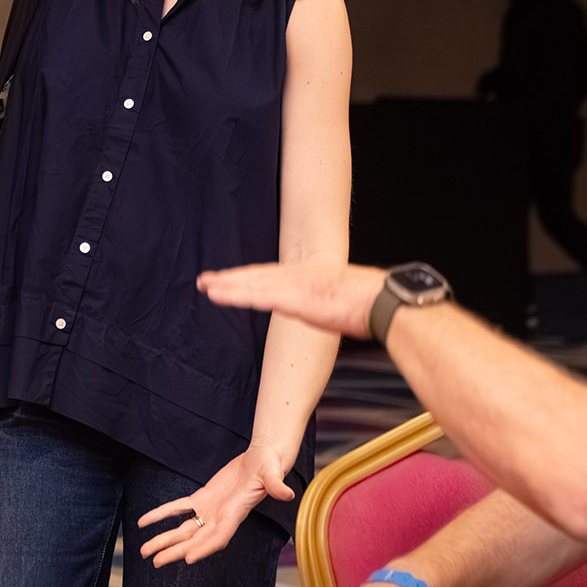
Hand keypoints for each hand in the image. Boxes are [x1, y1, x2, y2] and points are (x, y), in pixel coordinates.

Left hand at [136, 442, 292, 566]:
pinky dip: (161, 514)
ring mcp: (210, 510)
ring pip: (184, 529)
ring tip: (145, 551)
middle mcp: (221, 518)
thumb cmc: (269, 466)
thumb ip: (276, 484)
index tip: (188, 559)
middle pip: (196, 540)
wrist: (261, 459)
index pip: (219, 537)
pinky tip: (143, 521)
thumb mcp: (273, 473)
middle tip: (155, 561)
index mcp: (236, 514)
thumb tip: (286, 493)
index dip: (204, 549)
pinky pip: (178, 507)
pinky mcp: (203, 498)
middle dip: (176, 551)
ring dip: (164, 539)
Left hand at [197, 261, 386, 338]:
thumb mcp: (340, 302)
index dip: (247, 277)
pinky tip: (218, 295)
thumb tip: (324, 310)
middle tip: (204, 279)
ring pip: (251, 284)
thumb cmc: (368, 304)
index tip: (228, 279)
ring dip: (225, 285)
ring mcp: (294, 285)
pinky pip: (258, 297)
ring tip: (205, 286)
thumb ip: (324, 304)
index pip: (270, 276)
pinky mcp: (294, 297)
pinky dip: (236, 295)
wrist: (381, 302)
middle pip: (255, 276)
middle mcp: (296, 276)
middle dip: (228, 278)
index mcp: (307, 277)